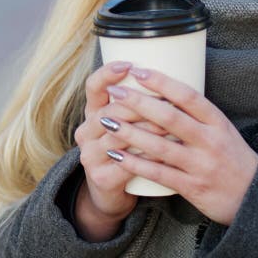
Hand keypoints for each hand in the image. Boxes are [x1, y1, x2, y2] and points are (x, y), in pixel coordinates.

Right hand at [73, 61, 165, 240]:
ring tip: (171, 126)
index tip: (129, 65)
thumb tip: (169, 78)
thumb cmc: (125, 151)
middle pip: (111, 110)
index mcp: (92, 113)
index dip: (108, 74)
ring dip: (147, 130)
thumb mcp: (125, 124)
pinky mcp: (101, 177)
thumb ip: (139, 103)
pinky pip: (126, 164)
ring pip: (119, 136)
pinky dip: (147, 158)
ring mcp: (91, 155)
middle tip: (168, 102)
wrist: (109, 193)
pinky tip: (165, 154)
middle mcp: (86, 132)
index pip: (93, 87)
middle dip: (140, 105)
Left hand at [100, 68, 257, 225]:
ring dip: (130, 132)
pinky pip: (158, 174)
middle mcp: (210, 140)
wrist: (255, 197)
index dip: (162, 82)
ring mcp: (201, 165)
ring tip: (107, 120)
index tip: (138, 71)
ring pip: (159, 146)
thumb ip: (197, 114)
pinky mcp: (193, 188)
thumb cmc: (232, 158)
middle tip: (115, 91)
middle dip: (138, 102)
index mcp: (217, 121)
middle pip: (169, 117)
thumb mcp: (223, 129)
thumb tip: (164, 90)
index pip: (187, 96)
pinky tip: (117, 155)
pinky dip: (135, 163)